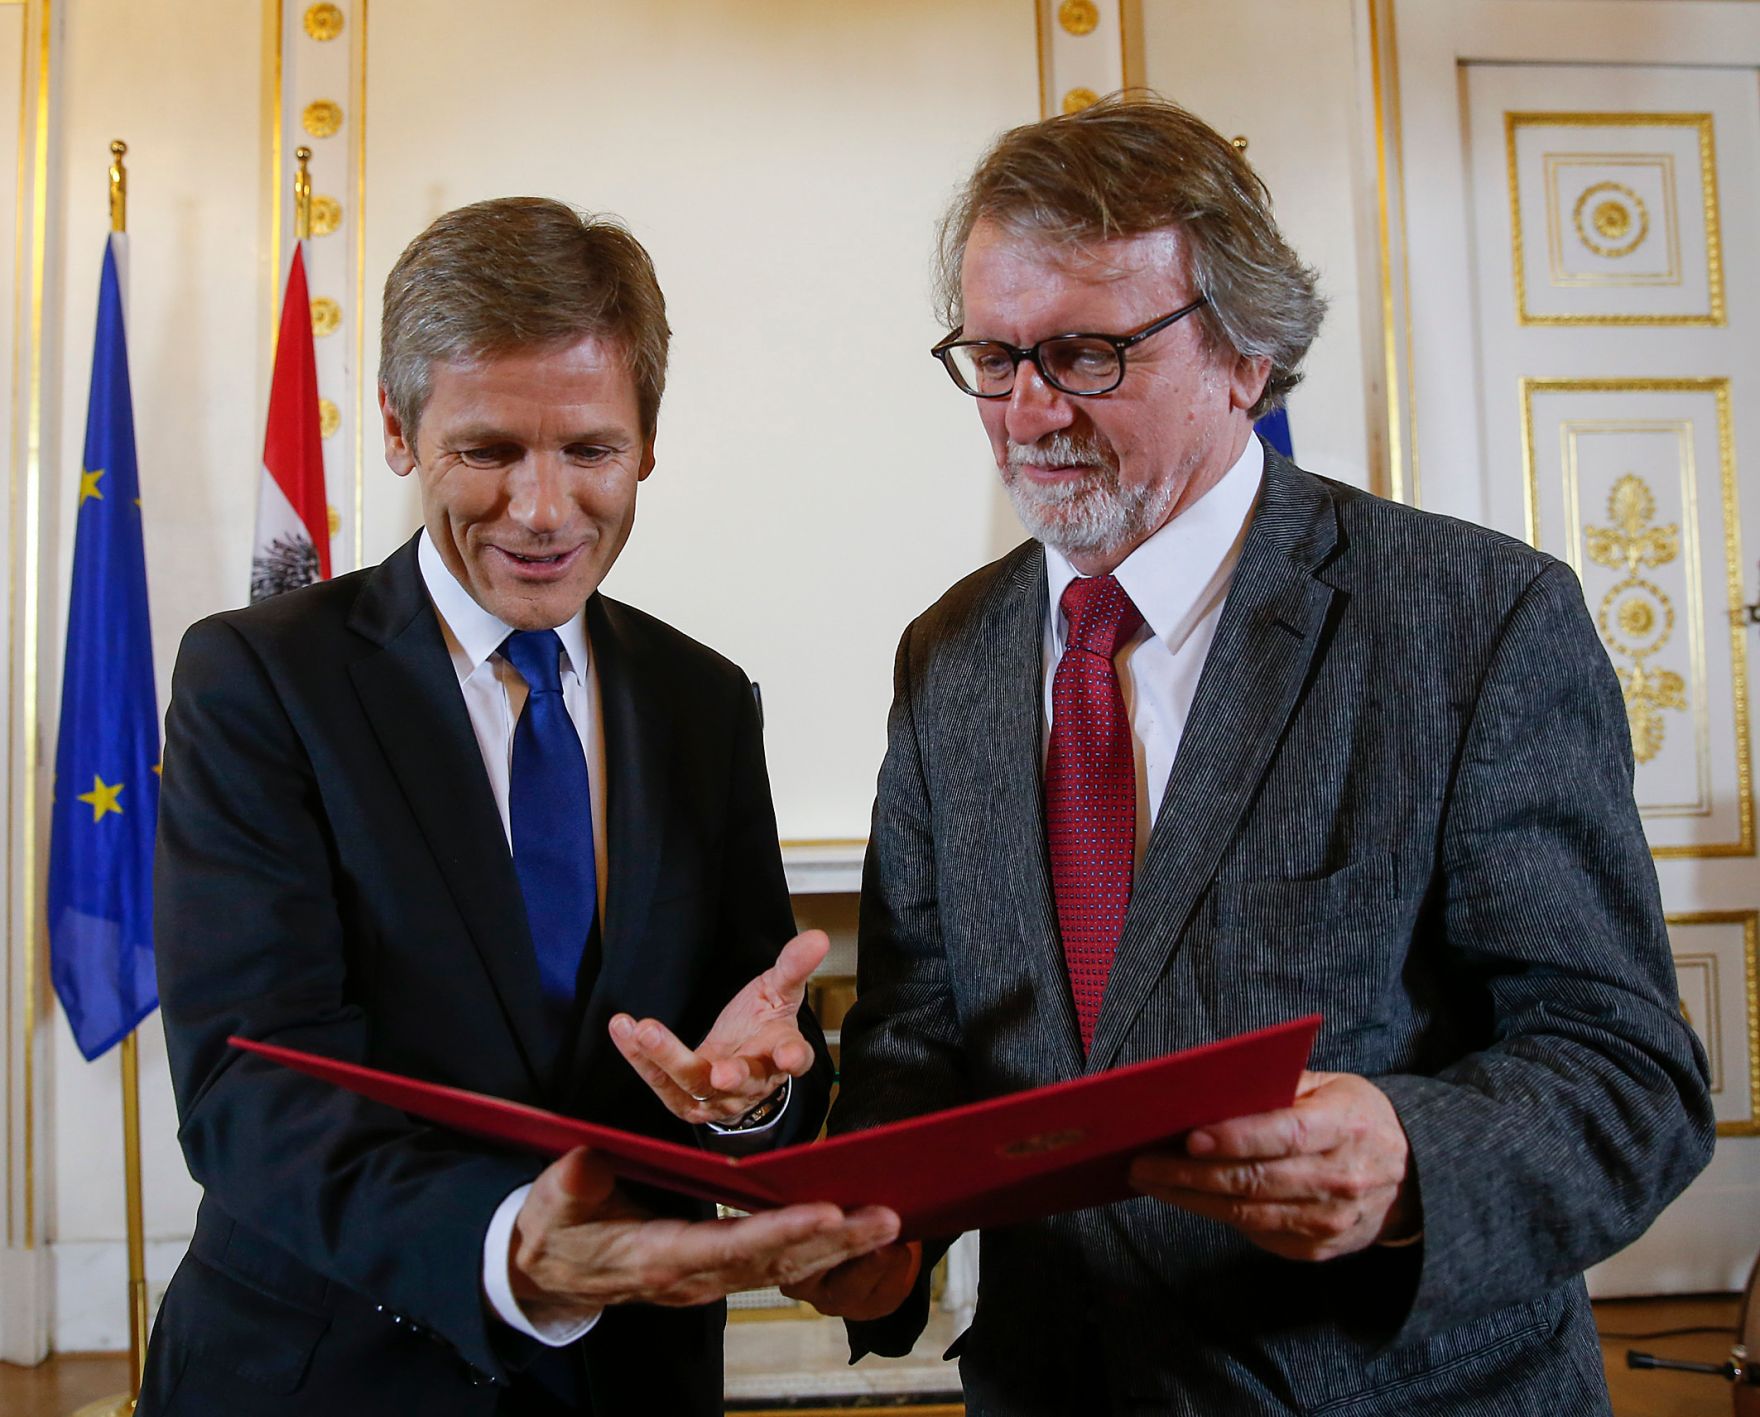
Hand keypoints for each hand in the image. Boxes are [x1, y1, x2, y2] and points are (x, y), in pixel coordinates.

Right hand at [509, 1147, 901, 1320]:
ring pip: (783, 1269)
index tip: (827, 1212)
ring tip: (889, 1222)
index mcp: (656, 1257)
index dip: (780, 1233)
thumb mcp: (554, 1202)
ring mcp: (707, 1282)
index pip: (729, 1246)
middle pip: (774, 1264)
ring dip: (839, 1248)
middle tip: (887, 1218)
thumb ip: (575, 1183)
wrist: (549, 1274)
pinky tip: (855, 1233)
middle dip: (834, 1242)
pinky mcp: (717, 1273)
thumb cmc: (556, 1229)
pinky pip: (775, 1267)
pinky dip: (819, 1252)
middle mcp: (693, 1279)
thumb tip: (589, 1162)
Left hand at [609, 929, 828, 1124]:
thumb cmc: (761, 1026)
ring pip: (692, 1084)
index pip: (793, 1059)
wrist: (739, 1064)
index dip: (792, 1058)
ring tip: (643, 1030)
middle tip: (719, 1071)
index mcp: (780, 1054)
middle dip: (730, 1074)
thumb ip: (793, 966)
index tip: (788, 1054)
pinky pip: (660, 1082)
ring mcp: (716, 1097)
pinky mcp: (685, 1102)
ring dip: (666, 1058)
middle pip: (741, 1080)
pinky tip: (624, 1030)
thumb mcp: (778, 991)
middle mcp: (752, 1082)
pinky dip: (640, 1058)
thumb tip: (817, 937)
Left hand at [1127, 1071, 1416, 1262]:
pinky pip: (1257, 1234)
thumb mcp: (1331, 1086)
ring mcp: (1330, 1222)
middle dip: (1190, 1173)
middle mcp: (1340, 1179)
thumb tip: (1210, 1090)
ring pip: (1247, 1214)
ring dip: (1190, 1198)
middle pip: (1255, 1180)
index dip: (1237, 1138)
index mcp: (1344, 1128)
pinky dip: (1215, 1214)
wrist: (1410, 1178)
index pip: (1285, 1134)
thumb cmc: (1354, 1119)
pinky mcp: (1316, 1249)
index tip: (1190, 1136)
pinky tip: (1185, 1196)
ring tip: (1150, 1180)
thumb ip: (1280, 1087)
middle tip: (1142, 1162)